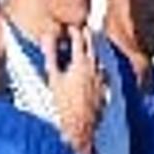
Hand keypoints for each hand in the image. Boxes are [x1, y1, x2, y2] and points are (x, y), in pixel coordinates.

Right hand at [48, 24, 105, 153]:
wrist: (80, 126)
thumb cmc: (64, 104)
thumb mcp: (53, 77)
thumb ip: (50, 54)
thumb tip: (47, 36)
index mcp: (82, 62)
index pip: (79, 38)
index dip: (74, 30)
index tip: (70, 27)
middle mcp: (96, 67)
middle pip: (93, 45)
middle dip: (86, 36)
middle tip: (81, 30)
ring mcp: (103, 77)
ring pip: (98, 58)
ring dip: (91, 51)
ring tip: (84, 49)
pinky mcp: (107, 88)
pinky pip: (103, 72)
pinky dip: (97, 67)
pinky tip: (92, 70)